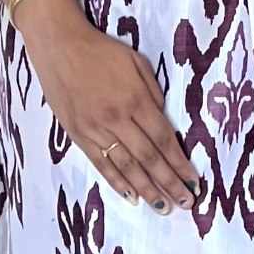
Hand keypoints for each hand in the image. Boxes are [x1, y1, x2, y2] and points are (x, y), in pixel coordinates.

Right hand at [16, 0, 199, 213]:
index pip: (163, 139)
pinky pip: (101, 164)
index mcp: (135, 99)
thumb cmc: (101, 50)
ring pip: (126, 167)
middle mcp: (116, 119)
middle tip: (185, 203)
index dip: (180, 163)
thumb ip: (153, 93)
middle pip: (148, 158)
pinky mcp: (78, 134)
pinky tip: (132, 197)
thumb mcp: (136, 62)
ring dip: (146, 190)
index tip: (194, 180)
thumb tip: (163, 121)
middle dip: (169, 183)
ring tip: (162, 207)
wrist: (59, 45)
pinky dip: (117, 182)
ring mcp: (95, 129)